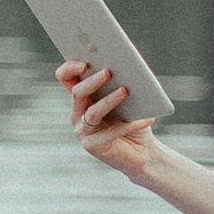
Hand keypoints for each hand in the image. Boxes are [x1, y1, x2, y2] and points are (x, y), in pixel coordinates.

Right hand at [58, 60, 158, 175]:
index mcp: (82, 97)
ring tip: (125, 91)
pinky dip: (130, 124)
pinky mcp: (93, 147)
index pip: (65, 78)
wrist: (143, 151)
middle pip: (77, 93)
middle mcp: (77, 114)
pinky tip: (148, 118)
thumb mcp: (128, 97)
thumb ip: (122, 80)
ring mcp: (83, 131)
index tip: (84, 62)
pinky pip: (111, 133)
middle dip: (92, 81)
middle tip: (108, 72)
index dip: (69, 68)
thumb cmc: (134, 119)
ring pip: (92, 113)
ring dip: (109, 100)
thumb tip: (127, 64)